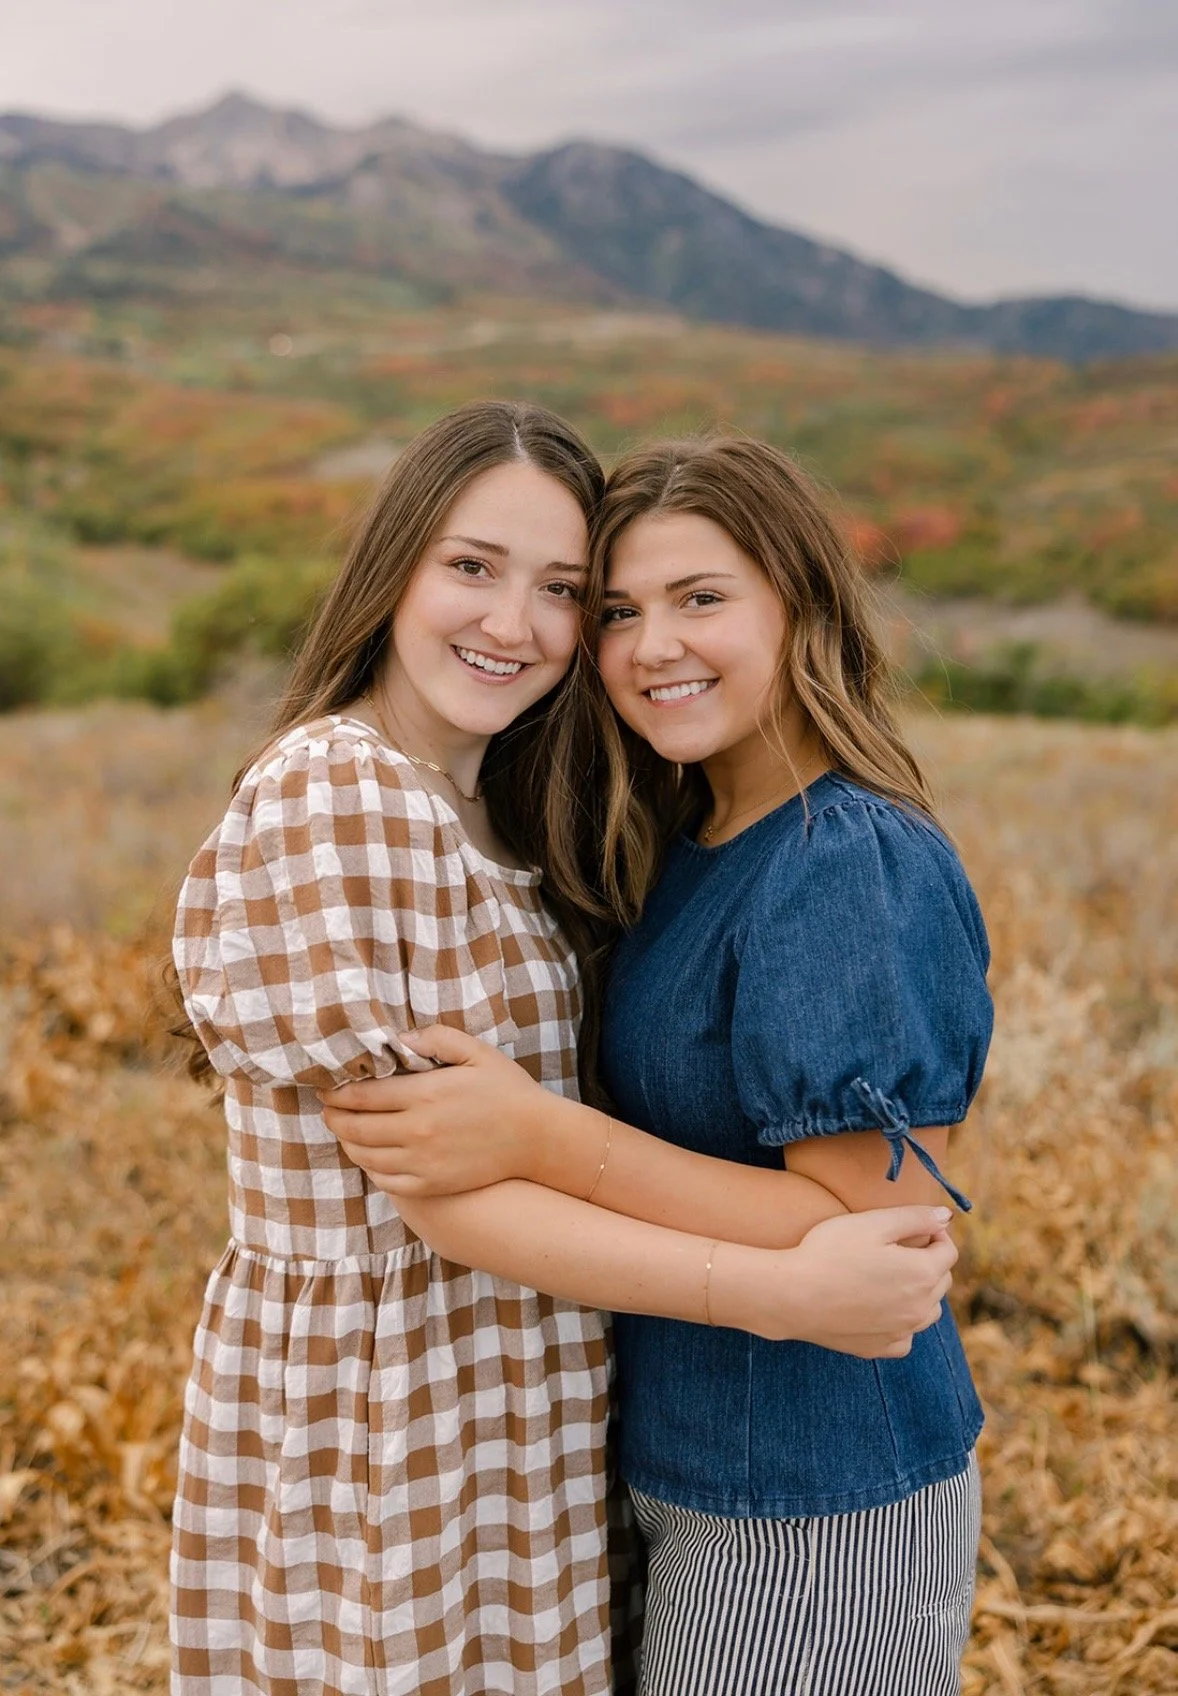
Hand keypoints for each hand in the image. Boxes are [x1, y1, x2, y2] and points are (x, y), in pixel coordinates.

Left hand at [320, 1025, 548, 1195]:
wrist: (537, 1139)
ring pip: (365, 1156)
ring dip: (347, 1142)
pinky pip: (385, 1180)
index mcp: (424, 1095)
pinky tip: (370, 1156)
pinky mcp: (430, 1185)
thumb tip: (398, 1038)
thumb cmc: (506, 1091)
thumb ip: (436, 1038)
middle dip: (334, 1116)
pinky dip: (369, 1167)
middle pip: (355, 1127)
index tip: (326, 1087)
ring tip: (344, 1129)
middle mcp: (417, 1131)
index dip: (336, 1092)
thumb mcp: (476, 1052)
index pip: (362, 1096)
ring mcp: (422, 1162)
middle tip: (329, 1108)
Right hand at [730, 1206, 957, 1355]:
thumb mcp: (873, 1222)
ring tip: (893, 1277)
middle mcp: (919, 1308)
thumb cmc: (829, 1251)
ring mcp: (900, 1332)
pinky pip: (905, 1337)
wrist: (792, 1295)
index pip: (948, 1252)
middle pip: (941, 1281)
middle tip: (901, 1249)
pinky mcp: (879, 1348)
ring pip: (928, 1311)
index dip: (935, 1235)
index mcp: (922, 1273)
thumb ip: (915, 1217)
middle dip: (930, 1262)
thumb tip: (946, 1216)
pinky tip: (881, 1309)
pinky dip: (902, 1323)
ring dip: (921, 1293)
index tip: (916, 1228)